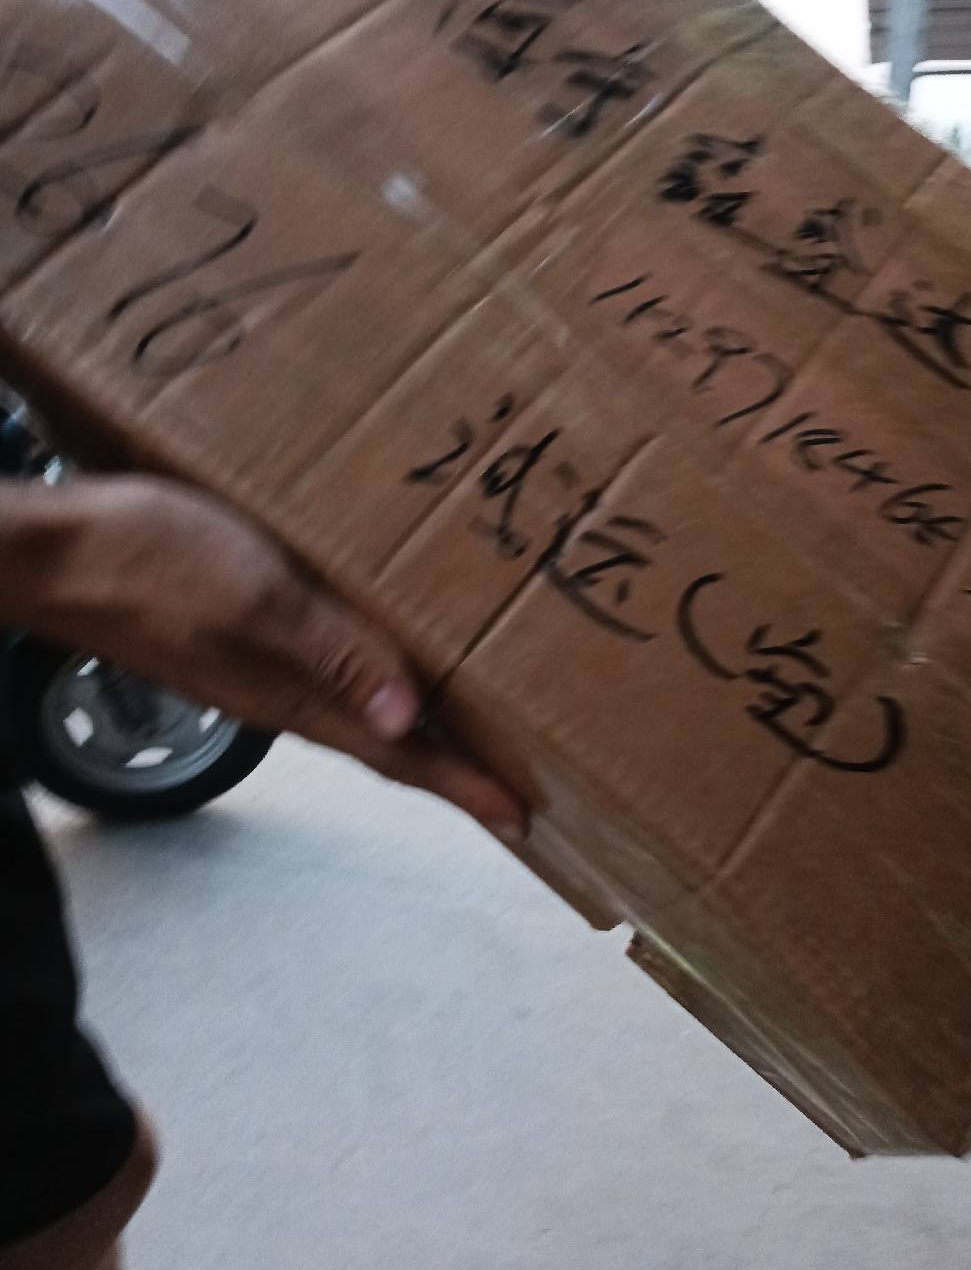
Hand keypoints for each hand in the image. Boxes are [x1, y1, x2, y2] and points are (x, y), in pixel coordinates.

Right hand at [3, 475, 525, 838]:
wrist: (54, 549)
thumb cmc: (151, 560)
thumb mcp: (255, 597)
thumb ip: (332, 650)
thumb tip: (405, 718)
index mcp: (294, 692)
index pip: (399, 754)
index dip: (463, 785)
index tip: (521, 817)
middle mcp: (282, 691)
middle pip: (388, 741)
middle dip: (453, 766)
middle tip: (511, 783)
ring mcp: (257, 668)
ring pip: (360, 706)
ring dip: (419, 723)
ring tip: (470, 725)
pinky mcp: (239, 635)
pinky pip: (328, 667)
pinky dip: (375, 674)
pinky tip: (388, 650)